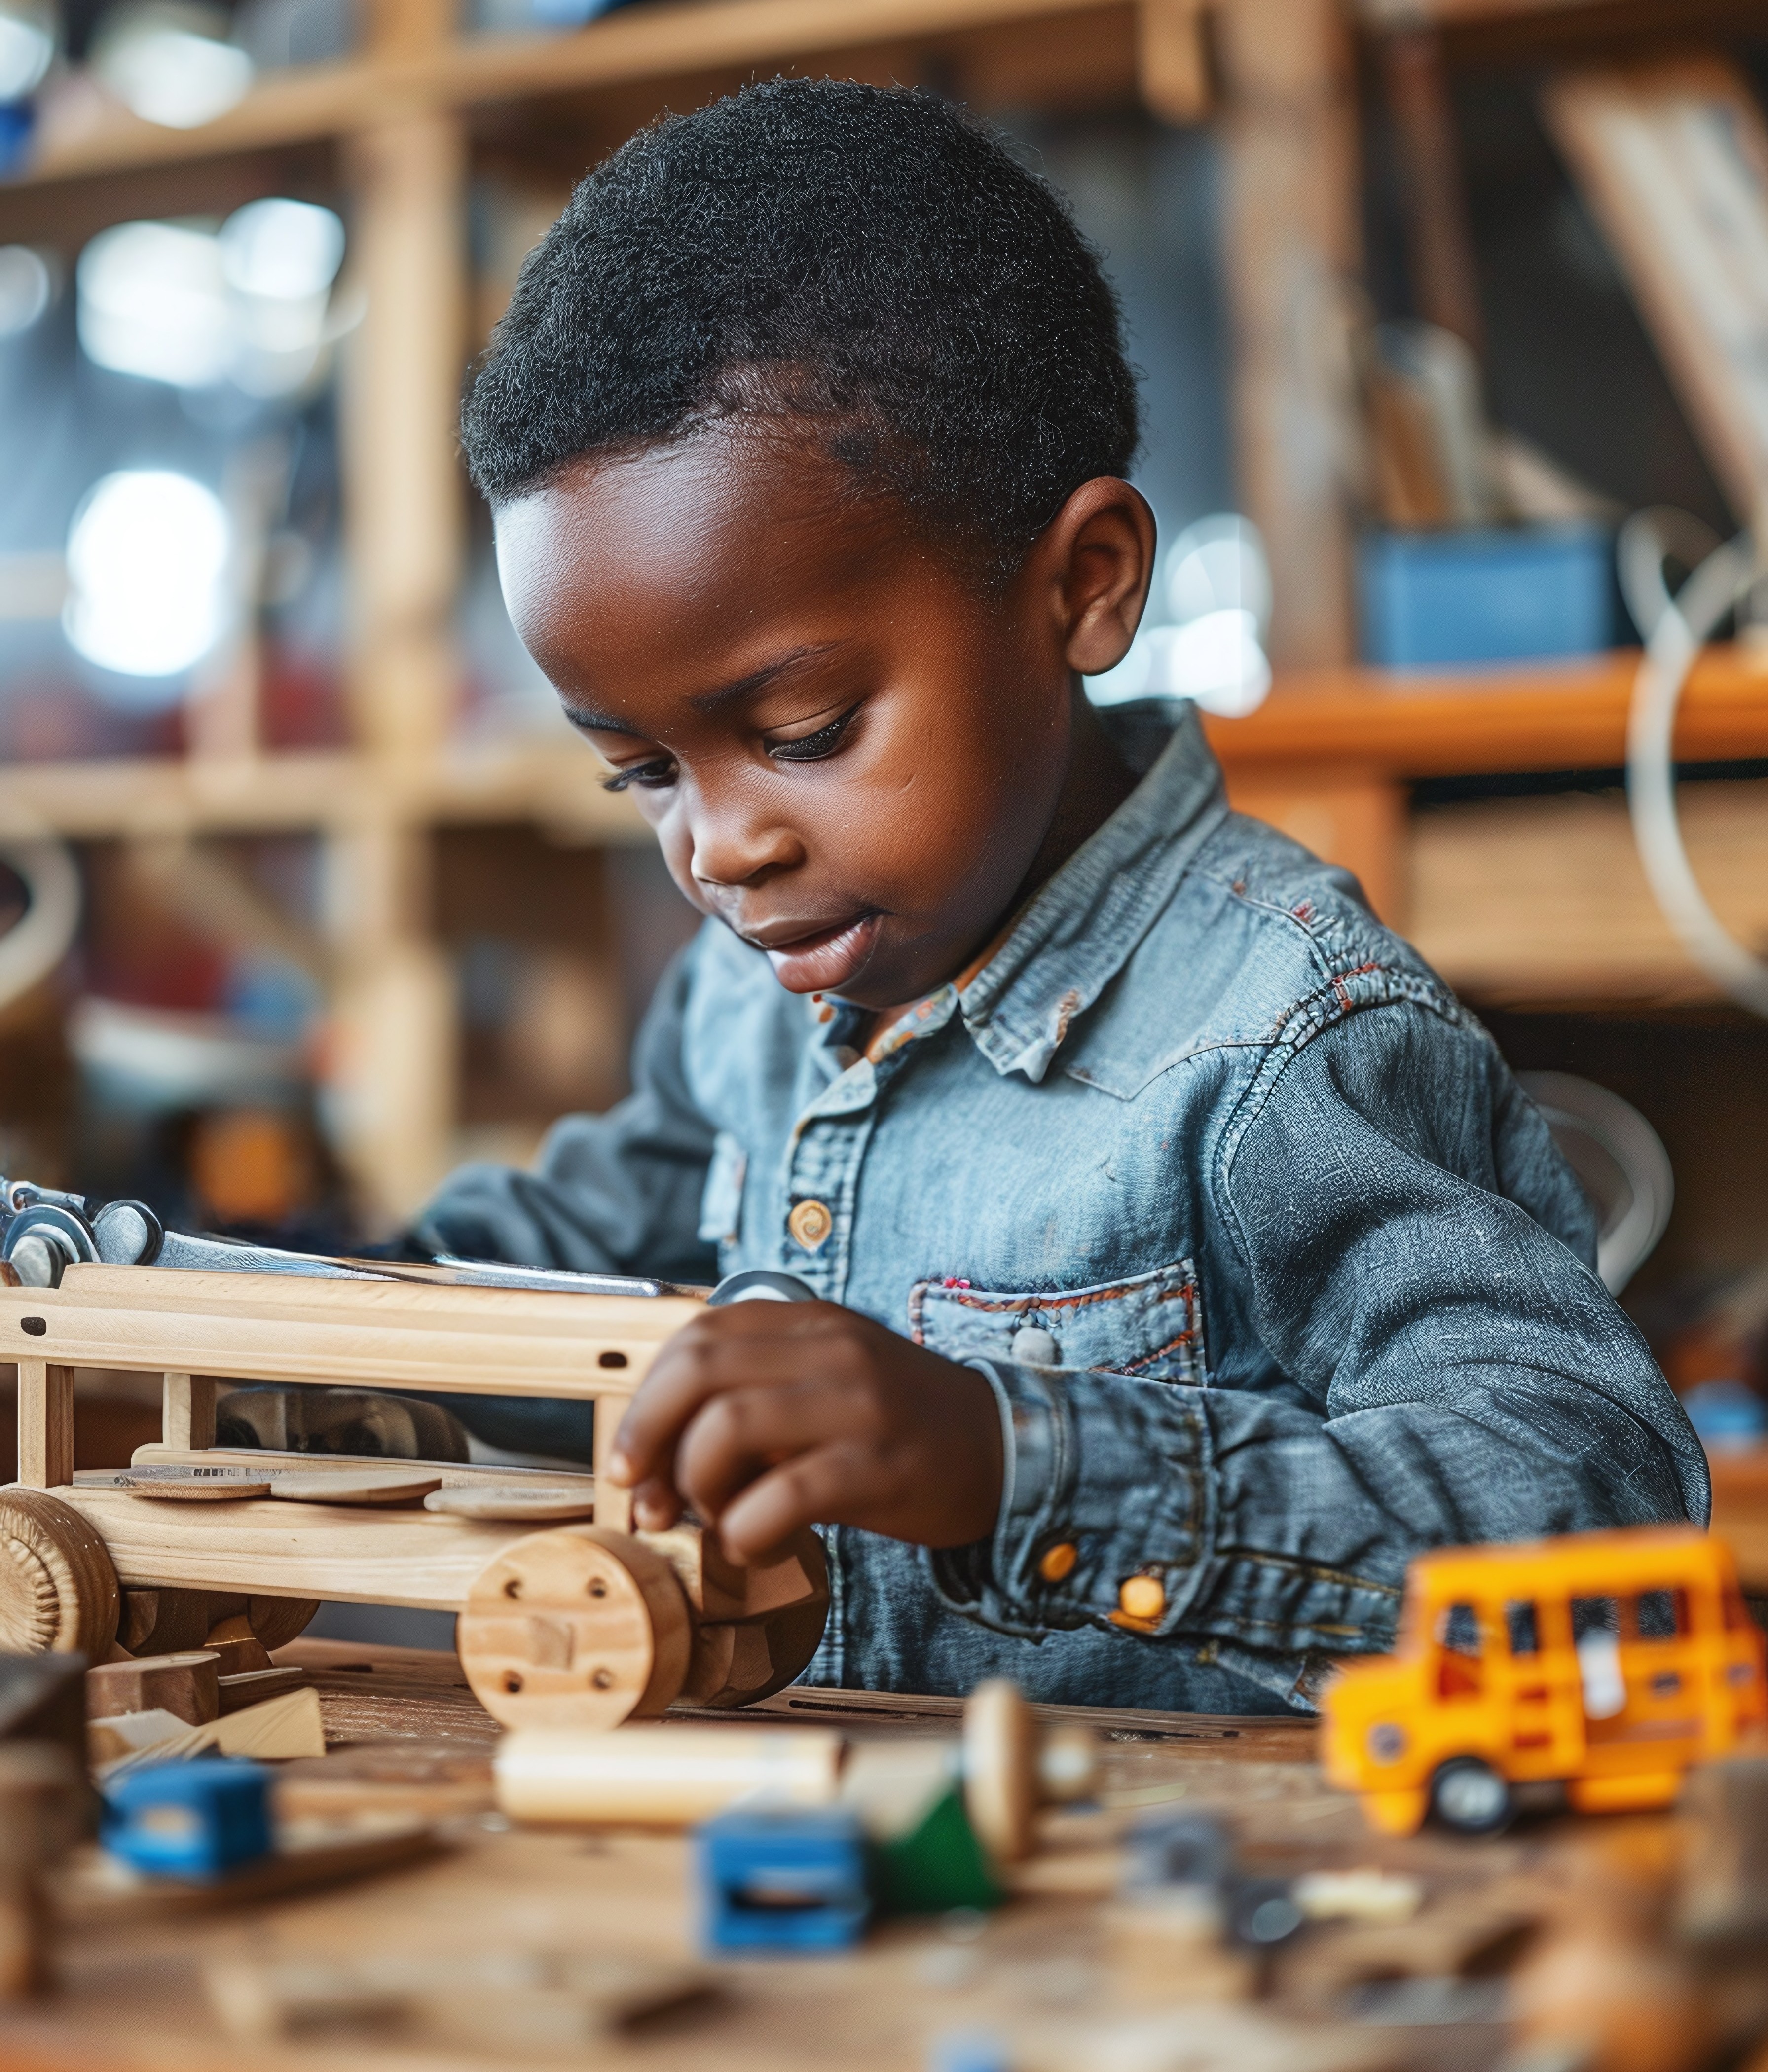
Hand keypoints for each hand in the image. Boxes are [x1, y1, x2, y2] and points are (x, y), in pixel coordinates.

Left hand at [606, 1300, 1004, 1564]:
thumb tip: (653, 1463)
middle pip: (697, 1372)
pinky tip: (754, 1546)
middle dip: (649, 1437)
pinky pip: (787, 1495)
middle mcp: (831, 1351)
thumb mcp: (824, 1385)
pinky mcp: (881, 1466)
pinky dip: (747, 1531)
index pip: (696, 1337)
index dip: (646, 1400)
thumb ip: (750, 1401)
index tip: (633, 1458)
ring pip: (729, 1429)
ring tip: (716, 1519)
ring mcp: (858, 1405)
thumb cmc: (896, 1426)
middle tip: (648, 1495)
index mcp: (810, 1323)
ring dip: (698, 1486)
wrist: (1005, 1447)